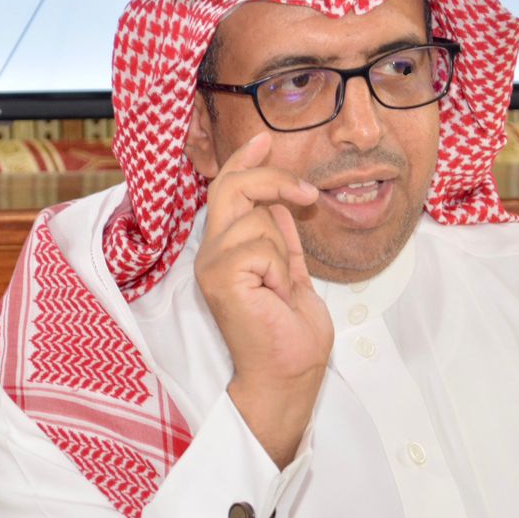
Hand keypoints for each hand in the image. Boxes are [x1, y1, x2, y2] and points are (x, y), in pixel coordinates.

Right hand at [194, 132, 332, 465]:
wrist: (289, 376)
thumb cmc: (290, 337)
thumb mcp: (292, 273)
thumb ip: (281, 238)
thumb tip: (280, 201)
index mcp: (226, 252)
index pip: (227, 192)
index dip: (246, 163)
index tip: (264, 141)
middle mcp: (211, 255)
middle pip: (231, 187)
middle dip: (273, 180)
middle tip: (307, 195)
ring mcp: (212, 265)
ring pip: (254, 218)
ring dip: (282, 250)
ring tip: (280, 287)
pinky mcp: (220, 276)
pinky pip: (260, 245)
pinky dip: (279, 267)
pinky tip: (275, 294)